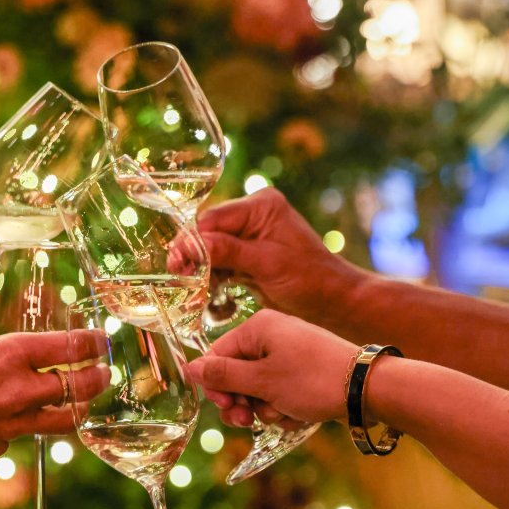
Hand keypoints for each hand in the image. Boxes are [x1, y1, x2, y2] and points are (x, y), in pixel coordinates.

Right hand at [0, 329, 108, 473]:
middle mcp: (16, 390)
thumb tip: (1, 362)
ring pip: (61, 419)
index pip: (66, 346)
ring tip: (88, 404)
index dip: (89, 344)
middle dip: (96, 378)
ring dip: (77, 410)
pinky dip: (19, 429)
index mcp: (6, 355)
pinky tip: (15, 424)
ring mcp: (9, 425)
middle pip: (78, 386)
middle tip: (104, 373)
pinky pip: (16, 438)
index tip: (100, 341)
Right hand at [187, 310, 355, 428]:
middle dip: (242, 401)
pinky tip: (297, 414)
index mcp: (258, 327)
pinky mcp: (303, 370)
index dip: (216, 385)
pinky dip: (283, 406)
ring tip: (282, 414)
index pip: (217, 354)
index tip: (227, 407)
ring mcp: (290, 352)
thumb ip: (223, 376)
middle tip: (249, 420)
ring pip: (258, 387)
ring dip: (264, 407)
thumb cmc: (313, 380)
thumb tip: (190, 368)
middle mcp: (272, 335)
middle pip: (236, 372)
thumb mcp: (262, 381)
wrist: (367, 389)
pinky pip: (279, 391)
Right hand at [197, 188, 366, 326]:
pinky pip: (220, 264)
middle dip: (195, 258)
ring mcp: (249, 236)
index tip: (176, 263)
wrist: (332, 302)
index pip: (214, 219)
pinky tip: (212, 296)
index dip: (192, 241)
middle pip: (208, 233)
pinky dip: (213, 279)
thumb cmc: (309, 279)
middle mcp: (252, 216)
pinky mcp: (247, 257)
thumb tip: (189, 244)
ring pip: (210, 250)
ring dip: (202, 272)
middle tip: (182, 279)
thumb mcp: (266, 264)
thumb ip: (227, 251)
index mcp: (261, 206)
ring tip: (196, 293)